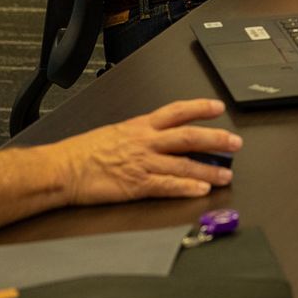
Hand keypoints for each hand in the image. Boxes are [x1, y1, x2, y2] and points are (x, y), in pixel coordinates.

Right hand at [56, 99, 240, 204]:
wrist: (63, 169)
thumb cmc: (83, 152)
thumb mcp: (115, 132)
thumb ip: (139, 133)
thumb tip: (159, 135)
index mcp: (140, 125)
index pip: (177, 111)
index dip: (200, 108)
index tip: (218, 107)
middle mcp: (146, 141)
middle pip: (189, 137)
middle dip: (216, 140)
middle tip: (235, 143)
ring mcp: (143, 163)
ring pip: (184, 164)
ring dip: (209, 169)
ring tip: (226, 174)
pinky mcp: (137, 185)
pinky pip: (168, 185)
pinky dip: (188, 187)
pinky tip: (202, 189)